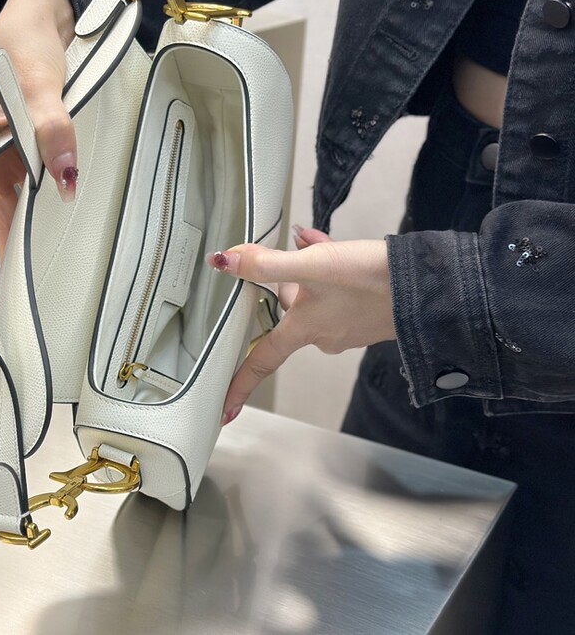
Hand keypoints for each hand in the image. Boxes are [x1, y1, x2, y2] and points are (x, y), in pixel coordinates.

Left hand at [211, 226, 396, 424]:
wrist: (429, 285)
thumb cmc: (371, 280)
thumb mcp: (312, 265)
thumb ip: (266, 264)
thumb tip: (224, 261)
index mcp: (303, 331)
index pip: (261, 362)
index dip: (240, 385)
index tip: (224, 410)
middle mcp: (322, 336)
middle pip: (286, 313)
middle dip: (286, 280)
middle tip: (293, 251)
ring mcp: (345, 327)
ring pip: (311, 296)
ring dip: (308, 269)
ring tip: (314, 243)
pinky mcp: (364, 315)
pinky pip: (333, 293)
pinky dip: (328, 269)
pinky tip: (333, 248)